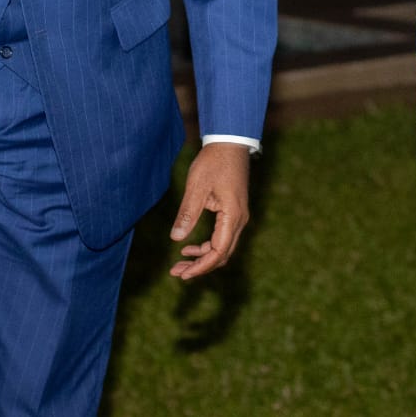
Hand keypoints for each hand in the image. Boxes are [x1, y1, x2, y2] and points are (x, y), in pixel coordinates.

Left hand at [169, 142, 251, 280]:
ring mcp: (238, 216)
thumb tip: (176, 239)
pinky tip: (189, 246)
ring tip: (180, 262)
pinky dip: (207, 246)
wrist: (230, 142)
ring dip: (202, 258)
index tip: (182, 274)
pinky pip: (222, 237)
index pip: (217, 252)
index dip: (200, 267)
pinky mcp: (234, 211)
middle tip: (177, 272)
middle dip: (200, 267)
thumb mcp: (197, 187)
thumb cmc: (214, 162)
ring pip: (222, 247)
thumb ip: (187, 214)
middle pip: (222, 254)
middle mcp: (239, 220)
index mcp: (232, 216)